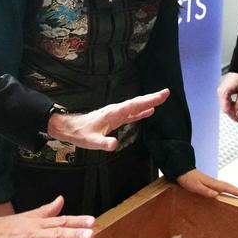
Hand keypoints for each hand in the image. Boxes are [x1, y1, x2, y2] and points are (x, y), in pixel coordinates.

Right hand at [0, 196, 93, 237]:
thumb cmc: (4, 227)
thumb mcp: (27, 216)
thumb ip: (46, 210)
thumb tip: (61, 200)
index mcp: (37, 224)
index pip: (61, 221)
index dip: (77, 221)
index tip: (93, 221)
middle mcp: (33, 235)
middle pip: (56, 234)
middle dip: (74, 235)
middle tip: (91, 235)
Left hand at [45, 89, 170, 150]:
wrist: (71, 128)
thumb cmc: (81, 134)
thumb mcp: (92, 141)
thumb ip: (104, 143)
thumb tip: (115, 144)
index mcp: (113, 114)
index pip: (134, 105)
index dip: (148, 101)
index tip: (161, 95)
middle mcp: (116, 111)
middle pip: (137, 103)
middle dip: (152, 98)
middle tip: (167, 93)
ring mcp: (116, 114)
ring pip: (135, 106)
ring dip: (148, 102)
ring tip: (161, 99)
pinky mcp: (115, 118)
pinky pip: (131, 113)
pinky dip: (141, 111)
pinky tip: (149, 111)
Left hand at [175, 169, 237, 198]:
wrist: (181, 170)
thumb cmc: (187, 179)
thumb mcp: (195, 186)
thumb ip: (205, 191)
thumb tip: (216, 194)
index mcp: (212, 183)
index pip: (226, 188)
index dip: (236, 192)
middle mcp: (213, 182)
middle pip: (228, 186)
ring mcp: (211, 182)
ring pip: (225, 186)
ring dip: (233, 189)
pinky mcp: (208, 183)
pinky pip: (220, 186)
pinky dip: (226, 188)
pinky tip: (226, 191)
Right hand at [217, 73, 237, 122]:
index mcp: (223, 93)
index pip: (226, 109)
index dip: (233, 116)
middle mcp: (220, 92)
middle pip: (225, 108)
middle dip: (233, 113)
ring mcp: (222, 91)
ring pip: (226, 104)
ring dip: (233, 108)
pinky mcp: (224, 89)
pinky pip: (227, 100)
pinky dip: (232, 103)